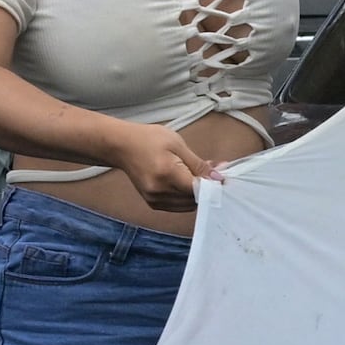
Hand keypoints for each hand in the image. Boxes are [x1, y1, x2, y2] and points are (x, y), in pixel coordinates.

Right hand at [111, 119, 233, 210]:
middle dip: (208, 187)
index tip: (223, 176)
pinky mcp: (153, 204)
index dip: (214, 184)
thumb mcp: (177, 144)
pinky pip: (178, 205)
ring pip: (188, 205)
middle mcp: (160, 193)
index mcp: (167, 175)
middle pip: (195, 199)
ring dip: (199, 192)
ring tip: (201, 173)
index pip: (199, 189)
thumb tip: (218, 177)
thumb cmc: (148, 139)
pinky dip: (188, 196)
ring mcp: (155, 200)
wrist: (121, 146)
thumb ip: (198, 164)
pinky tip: (189, 180)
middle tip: (215, 170)